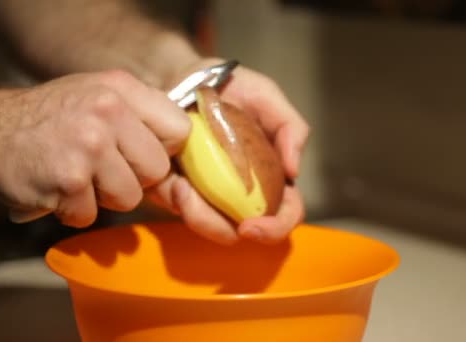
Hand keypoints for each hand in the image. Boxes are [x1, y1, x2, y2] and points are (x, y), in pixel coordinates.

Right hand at [0, 70, 190, 226]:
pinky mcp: (67, 181)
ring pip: (129, 198)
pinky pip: (91, 215)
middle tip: (102, 168)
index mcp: (122, 90)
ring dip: (102, 198)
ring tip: (77, 177)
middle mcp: (108, 113)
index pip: (180, 130)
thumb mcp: (99, 95)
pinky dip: (73, 211)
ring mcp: (88, 147)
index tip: (140, 154)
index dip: (163, 150)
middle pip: (156, 170)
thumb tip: (182, 159)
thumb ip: (141, 117)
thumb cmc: (51, 117)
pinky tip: (56, 189)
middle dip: (133, 178)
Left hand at [149, 58, 309, 244]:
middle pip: (240, 232)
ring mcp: (208, 194)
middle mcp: (241, 192)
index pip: (285, 214)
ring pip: (205, 226)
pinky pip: (177, 208)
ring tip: (181, 186)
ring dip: (194, 214)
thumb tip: (294, 171)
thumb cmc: (228, 86)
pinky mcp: (177, 190)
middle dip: (219, 228)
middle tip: (201, 205)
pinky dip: (174, 198)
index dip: (274, 228)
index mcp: (271, 176)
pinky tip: (172, 178)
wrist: (181, 74)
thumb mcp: (264, 95)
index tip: (251, 226)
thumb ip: (289, 125)